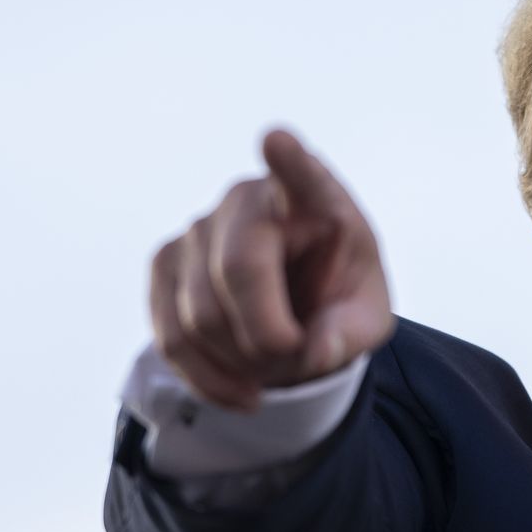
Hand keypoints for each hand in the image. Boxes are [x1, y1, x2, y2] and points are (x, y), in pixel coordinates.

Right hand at [150, 130, 393, 410]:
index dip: (289, 161)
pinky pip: (170, 336)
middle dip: (266, 337)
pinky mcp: (165, 264)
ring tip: (271, 367)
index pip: (301, 174)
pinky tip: (240, 390)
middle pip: (239, 269)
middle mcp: (248, 199)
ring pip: (199, 314)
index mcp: (314, 198)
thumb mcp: (366, 319)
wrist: (294, 310)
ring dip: (240, 363)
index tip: (278, 141)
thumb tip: (316, 350)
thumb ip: (350, 333)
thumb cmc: (336, 299)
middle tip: (293, 358)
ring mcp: (198, 227)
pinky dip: (207, 378)